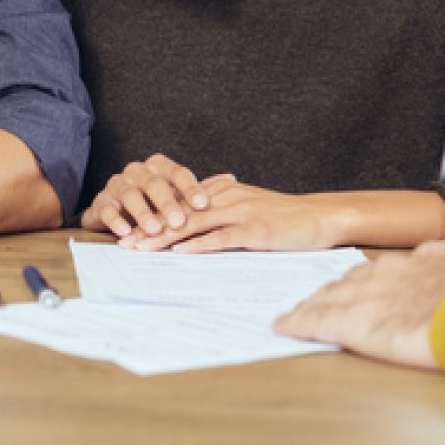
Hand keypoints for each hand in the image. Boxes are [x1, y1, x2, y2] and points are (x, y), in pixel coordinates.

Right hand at [81, 154, 220, 238]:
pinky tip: (126, 233)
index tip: (203, 204)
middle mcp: (139, 171)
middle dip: (168, 203)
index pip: (178, 173)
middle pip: (155, 184)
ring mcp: (118, 184)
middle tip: (179, 222)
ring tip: (155, 230)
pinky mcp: (102, 201)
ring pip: (131, 195)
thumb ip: (199, 188)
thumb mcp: (176, 194)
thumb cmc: (152, 201)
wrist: (114, 209)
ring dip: (143, 213)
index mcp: (159, 166)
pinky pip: (108, 209)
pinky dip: (116, 221)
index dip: (191, 188)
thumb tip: (231, 178)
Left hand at [122, 180, 338, 252]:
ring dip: (165, 237)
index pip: (182, 204)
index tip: (131, 230)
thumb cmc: (286, 217)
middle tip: (125, 243)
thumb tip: (201, 212)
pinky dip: (199, 245)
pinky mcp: (255, 231)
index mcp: (226, 191)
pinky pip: (222, 238)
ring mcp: (242, 213)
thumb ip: (226, 205)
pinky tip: (180, 253)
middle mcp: (229, 198)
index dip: (155, 217)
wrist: (320, 217)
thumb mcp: (252, 204)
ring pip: (195, 224)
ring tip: (141, 248)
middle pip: (181, 213)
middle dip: (151, 228)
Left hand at [274, 251, 444, 368]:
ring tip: (297, 314)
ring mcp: (365, 296)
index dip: (357, 283)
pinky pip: (315, 321)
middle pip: (345, 281)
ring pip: (326, 298)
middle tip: (313, 302)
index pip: (373, 270)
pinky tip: (284, 327)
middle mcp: (382, 273)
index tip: (350, 289)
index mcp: (411, 262)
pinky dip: (297, 323)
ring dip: (310, 306)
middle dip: (328, 292)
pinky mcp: (352, 322)